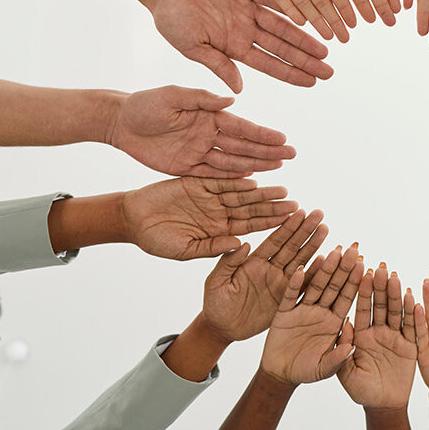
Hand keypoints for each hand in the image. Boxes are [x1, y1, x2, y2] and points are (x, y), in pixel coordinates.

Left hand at [111, 86, 294, 176]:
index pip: (241, 127)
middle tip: (291, 156)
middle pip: (243, 146)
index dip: (262, 134)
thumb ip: (201, 98)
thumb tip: (231, 99)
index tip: (283, 139)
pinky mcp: (186, 167)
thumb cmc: (145, 104)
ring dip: (255, 165)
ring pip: (233, 162)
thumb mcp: (172, 96)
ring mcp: (199, 151)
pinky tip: (250, 179)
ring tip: (278, 168)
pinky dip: (232, 178)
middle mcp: (208, 134)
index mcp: (208, 115)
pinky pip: (213, 174)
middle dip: (267, 151)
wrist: (120, 122)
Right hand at [121, 177, 295, 259]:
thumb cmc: (157, 240)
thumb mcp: (185, 250)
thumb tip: (240, 245)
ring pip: (241, 193)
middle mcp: (219, 212)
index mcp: (219, 231)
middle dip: (273, 207)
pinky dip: (235, 179)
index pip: (251, 227)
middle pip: (251, 209)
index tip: (290, 225)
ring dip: (260, 192)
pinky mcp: (198, 182)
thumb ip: (212, 247)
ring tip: (282, 190)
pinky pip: (220, 180)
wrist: (133, 219)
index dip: (270, 225)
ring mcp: (210, 197)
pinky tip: (253, 179)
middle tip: (295, 205)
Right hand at [146, 0, 332, 92]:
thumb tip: (239, 91)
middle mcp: (245, 29)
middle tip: (330, 71)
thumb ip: (218, 65)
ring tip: (326, 48)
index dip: (291, 73)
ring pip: (284, 24)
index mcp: (233, 47)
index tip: (312, 83)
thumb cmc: (170, 18)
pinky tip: (310, 13)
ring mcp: (248, 8)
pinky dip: (290, 4)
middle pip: (283, 47)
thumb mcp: (192, 47)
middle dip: (306, 59)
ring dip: (304, 36)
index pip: (269, 64)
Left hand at [202, 210, 327, 341]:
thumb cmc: (215, 302)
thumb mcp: (217, 280)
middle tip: (319, 214)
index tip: (300, 211)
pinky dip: (314, 274)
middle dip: (305, 230)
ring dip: (313, 246)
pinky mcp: (286, 300)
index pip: (274, 240)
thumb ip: (228, 262)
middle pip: (291, 246)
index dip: (287, 226)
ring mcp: (280, 283)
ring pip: (300, 262)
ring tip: (325, 229)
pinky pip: (303, 285)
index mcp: (254, 261)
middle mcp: (270, 269)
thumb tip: (243, 244)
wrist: (222, 328)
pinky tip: (326, 260)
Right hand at [261, 245, 362, 383]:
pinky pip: (290, 296)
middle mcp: (321, 312)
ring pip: (314, 286)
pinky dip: (294, 283)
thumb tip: (352, 347)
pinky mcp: (284, 312)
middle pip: (334, 286)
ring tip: (332, 252)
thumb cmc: (306, 371)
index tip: (365, 265)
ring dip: (323, 269)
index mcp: (334, 322)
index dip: (356, 282)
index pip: (347, 298)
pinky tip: (300, 269)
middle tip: (353, 249)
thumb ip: (338, 359)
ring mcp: (302, 310)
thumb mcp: (324, 369)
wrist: (281, 374)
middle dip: (344, 268)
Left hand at [337, 263, 417, 408]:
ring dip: (395, 294)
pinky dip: (412, 313)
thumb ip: (341, 351)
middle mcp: (376, 331)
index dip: (360, 291)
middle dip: (379, 286)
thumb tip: (343, 325)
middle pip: (378, 304)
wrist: (383, 405)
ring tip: (394, 276)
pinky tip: (412, 297)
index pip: (360, 309)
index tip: (360, 272)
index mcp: (359, 335)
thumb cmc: (361, 391)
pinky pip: (411, 327)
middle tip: (379, 267)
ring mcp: (393, 337)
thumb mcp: (346, 374)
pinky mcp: (409, 345)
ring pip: (395, 311)